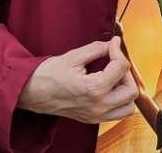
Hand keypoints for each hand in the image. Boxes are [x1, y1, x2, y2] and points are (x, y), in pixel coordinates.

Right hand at [18, 37, 137, 123]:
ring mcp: (96, 115)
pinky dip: (119, 100)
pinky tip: (108, 87)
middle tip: (114, 60)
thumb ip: (96, 49)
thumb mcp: (72, 56)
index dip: (118, 50)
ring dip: (126, 89)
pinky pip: (117, 113)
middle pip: (131, 90)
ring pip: (128, 106)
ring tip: (113, 76)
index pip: (121, 67)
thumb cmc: (47, 74)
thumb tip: (111, 44)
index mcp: (93, 88)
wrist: (30, 92)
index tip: (112, 43)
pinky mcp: (92, 119)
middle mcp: (98, 106)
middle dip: (125, 71)